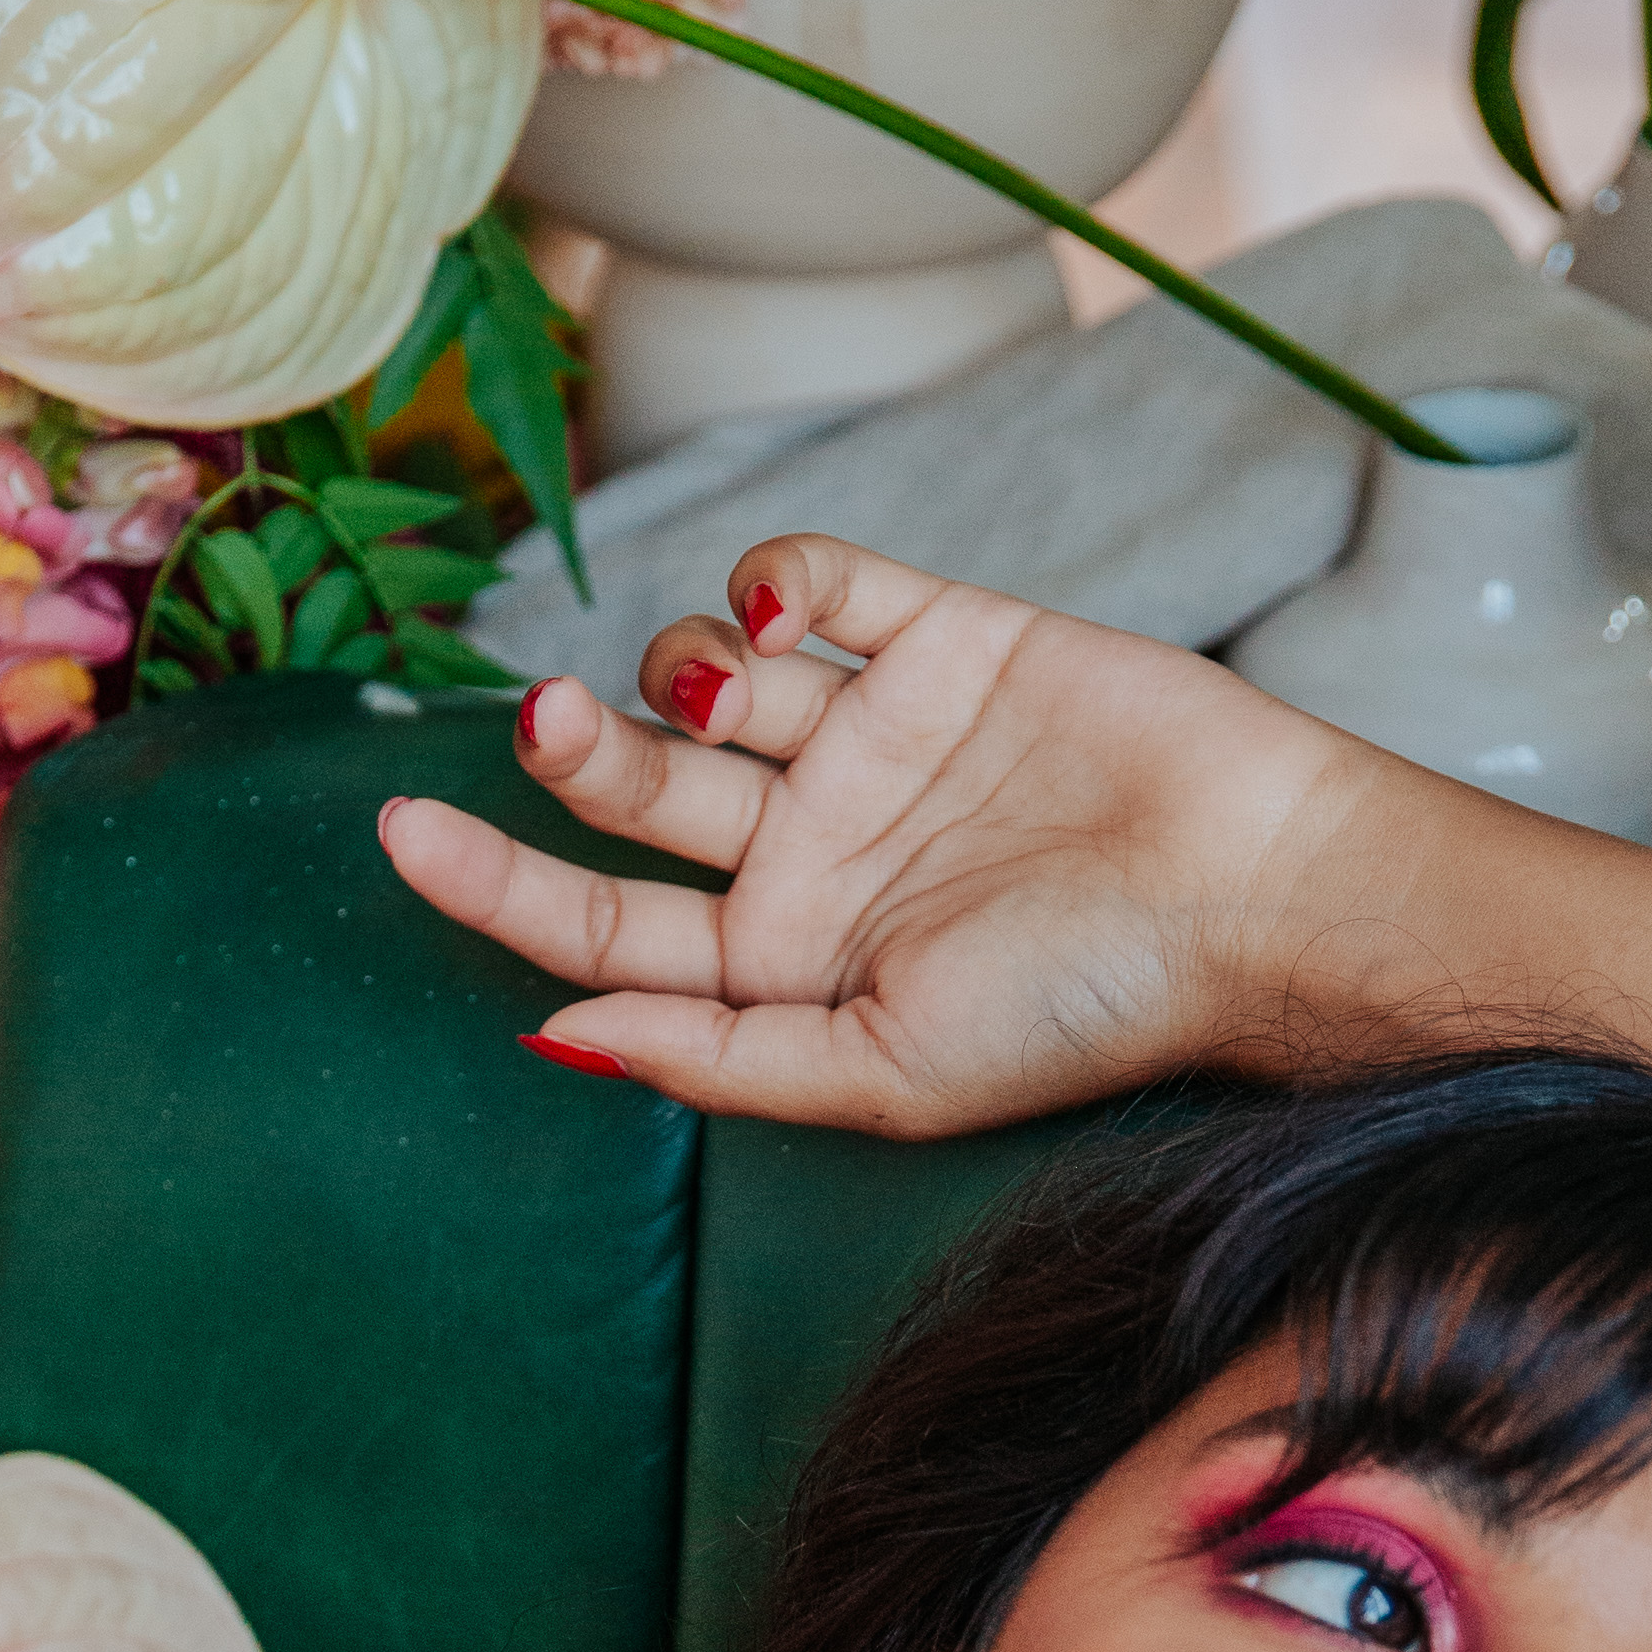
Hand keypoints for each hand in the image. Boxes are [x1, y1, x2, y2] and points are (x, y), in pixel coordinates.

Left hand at [375, 537, 1378, 1137]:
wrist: (1255, 888)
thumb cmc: (1089, 1007)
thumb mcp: (886, 1075)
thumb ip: (721, 1059)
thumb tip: (552, 1039)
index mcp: (791, 966)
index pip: (606, 929)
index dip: (496, 883)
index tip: (396, 831)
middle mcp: (816, 850)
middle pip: (639, 789)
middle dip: (579, 753)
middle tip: (556, 724)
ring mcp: (875, 739)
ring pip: (709, 674)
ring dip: (676, 662)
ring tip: (722, 687)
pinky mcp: (942, 638)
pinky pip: (817, 579)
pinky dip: (778, 576)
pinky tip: (797, 614)